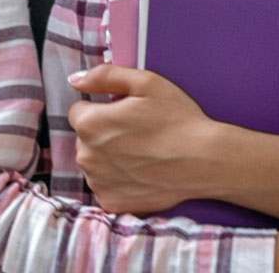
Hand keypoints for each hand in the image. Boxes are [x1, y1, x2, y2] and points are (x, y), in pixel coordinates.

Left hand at [67, 63, 233, 215]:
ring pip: (95, 163)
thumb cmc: (177, 119)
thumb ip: (105, 76)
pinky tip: (141, 172)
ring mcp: (97, 183)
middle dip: (105, 133)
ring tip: (143, 153)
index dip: (103, 108)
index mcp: (90, 124)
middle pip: (86, 139)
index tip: (127, 113)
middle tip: (138, 132)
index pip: (80, 111)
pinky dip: (119, 180)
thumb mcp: (146, 83)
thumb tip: (75, 80)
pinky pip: (106, 186)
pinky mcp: (110, 202)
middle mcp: (86, 156)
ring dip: (110, 158)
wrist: (203, 160)